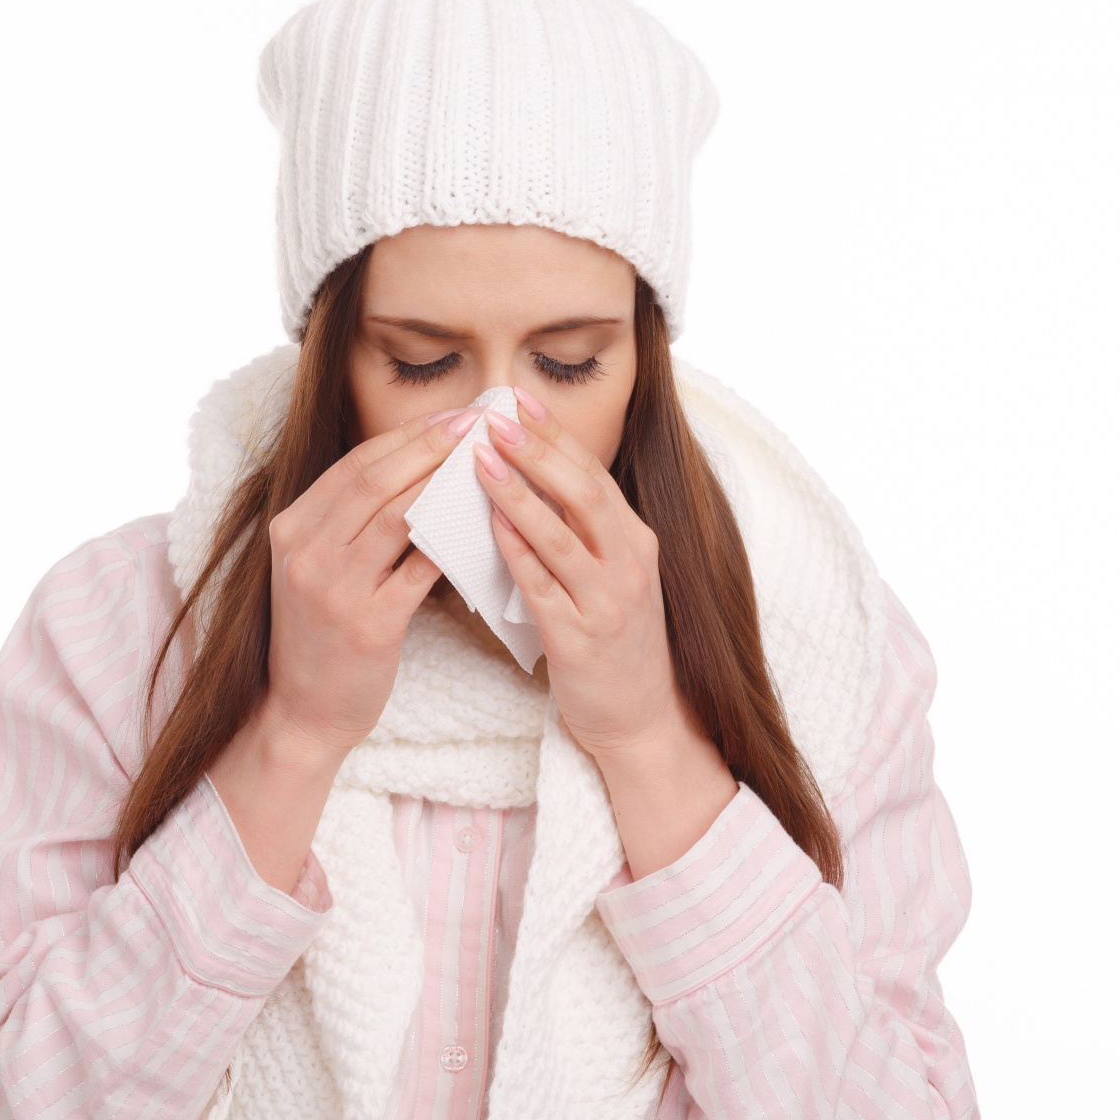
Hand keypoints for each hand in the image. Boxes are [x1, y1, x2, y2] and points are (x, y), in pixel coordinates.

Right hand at [210, 404, 477, 887]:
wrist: (302, 713)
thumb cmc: (320, 638)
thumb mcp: (315, 570)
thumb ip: (347, 525)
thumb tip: (416, 471)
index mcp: (290, 531)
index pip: (353, 467)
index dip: (405, 436)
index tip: (450, 416)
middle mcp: (305, 553)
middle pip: (374, 480)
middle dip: (429, 445)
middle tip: (476, 422)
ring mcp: (333, 589)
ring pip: (396, 517)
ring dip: (443, 484)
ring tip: (485, 464)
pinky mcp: (367, 625)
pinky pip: (419, 570)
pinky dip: (451, 543)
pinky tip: (482, 525)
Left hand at [474, 391, 736, 876]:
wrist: (640, 719)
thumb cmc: (613, 642)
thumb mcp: (610, 576)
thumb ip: (580, 531)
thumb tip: (528, 477)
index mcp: (635, 540)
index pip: (592, 473)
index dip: (555, 434)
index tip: (518, 400)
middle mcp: (628, 563)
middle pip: (582, 492)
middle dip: (537, 451)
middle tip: (494, 419)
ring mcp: (608, 601)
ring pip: (561, 534)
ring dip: (518, 494)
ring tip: (480, 461)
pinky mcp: (581, 639)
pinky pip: (542, 586)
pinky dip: (515, 552)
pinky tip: (487, 527)